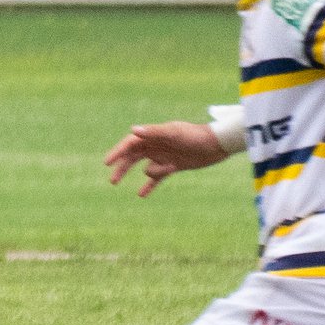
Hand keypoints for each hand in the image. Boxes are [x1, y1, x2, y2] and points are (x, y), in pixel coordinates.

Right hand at [104, 120, 229, 197]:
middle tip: (113, 181)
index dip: (117, 152)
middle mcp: (156, 146)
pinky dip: (149, 186)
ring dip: (154, 173)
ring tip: (168, 170)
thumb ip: (153, 132)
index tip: (107, 163)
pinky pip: (157, 178)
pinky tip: (140, 195)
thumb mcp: (174, 133)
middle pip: (132, 157)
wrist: (217, 145)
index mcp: (154, 136)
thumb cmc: (195, 136)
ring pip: (146, 169)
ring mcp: (163, 156)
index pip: (130, 144)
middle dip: (122, 168)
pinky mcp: (172, 166)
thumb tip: (133, 130)